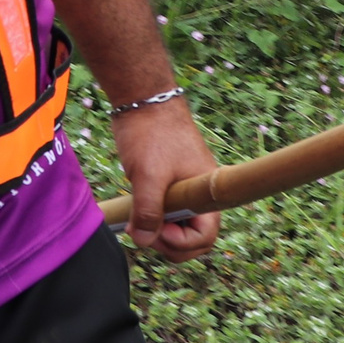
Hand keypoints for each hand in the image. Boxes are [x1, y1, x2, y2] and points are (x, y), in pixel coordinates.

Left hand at [111, 97, 220, 261]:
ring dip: (159, 231)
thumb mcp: (148, 175)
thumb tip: (145, 241)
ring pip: (179, 225)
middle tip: (143, 231)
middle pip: (194, 236)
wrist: (143, 99)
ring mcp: (186, 189)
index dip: (181, 243)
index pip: (205, 236)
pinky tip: (136, 212)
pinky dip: (153, 217)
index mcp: (208, 193)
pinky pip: (168, 211)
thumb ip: (148, 211)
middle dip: (169, 242)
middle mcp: (201, 194)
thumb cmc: (151, 132)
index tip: (157, 231)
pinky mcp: (170, 183)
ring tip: (136, 221)